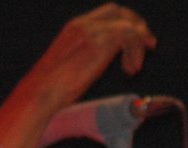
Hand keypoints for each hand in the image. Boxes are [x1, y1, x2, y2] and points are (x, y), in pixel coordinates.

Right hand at [0, 4, 155, 147]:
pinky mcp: (98, 44)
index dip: (125, 23)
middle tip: (148, 45)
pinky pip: (129, 35)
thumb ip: (84, 60)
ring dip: (137, 44)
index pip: (106, 14)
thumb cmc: (50, 91)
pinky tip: (130, 69)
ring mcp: (91, 32)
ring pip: (127, 24)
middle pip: (119, 12)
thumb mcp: (69, 69)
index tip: (137, 41)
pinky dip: (135, 51)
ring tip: (134, 68)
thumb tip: (95, 68)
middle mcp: (83, 25)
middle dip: (137, 26)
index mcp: (74, 28)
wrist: (40, 95)